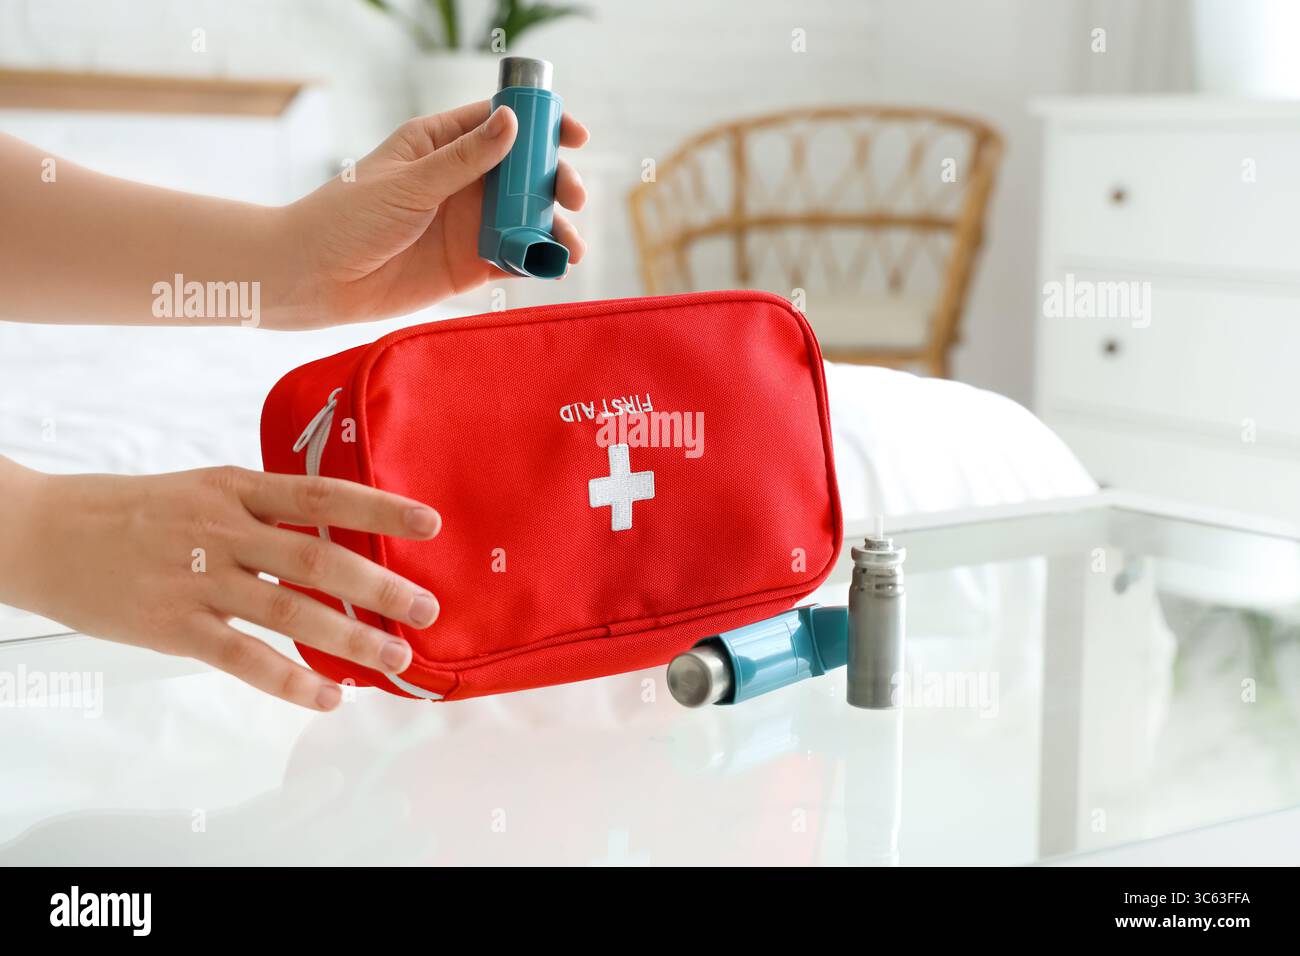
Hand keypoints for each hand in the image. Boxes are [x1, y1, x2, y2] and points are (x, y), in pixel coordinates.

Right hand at [3, 465, 442, 709]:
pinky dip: (290, 680)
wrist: (46, 534)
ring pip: (289, 612)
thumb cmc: (136, 512)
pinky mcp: (173, 626)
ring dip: (350, 639)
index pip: (322, 495)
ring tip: (395, 658)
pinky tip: (328, 696)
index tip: (431, 521)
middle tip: (426, 607)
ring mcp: (197, 580)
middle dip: (379, 586)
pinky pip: (243, 658)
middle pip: (317, 558)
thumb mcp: (204, 489)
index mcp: (236, 489)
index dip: (380, 507)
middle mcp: (223, 530)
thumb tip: (336, 534)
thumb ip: (264, 510)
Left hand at [285, 101, 589, 327]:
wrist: (317, 277)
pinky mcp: (470, 265)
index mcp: (441, 145)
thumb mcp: (410, 182)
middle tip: (572, 198)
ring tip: (570, 249)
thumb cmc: (348, 217)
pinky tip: (552, 266)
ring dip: (554, 230)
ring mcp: (469, 224)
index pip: (501, 125)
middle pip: (524, 175)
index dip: (542, 128)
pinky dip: (538, 262)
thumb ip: (464, 159)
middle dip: (555, 184)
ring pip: (527, 220)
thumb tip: (512, 122)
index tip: (574, 137)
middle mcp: (462, 182)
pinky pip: (515, 259)